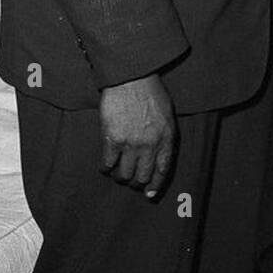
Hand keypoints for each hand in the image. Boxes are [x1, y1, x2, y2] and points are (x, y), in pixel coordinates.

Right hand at [99, 73, 174, 197]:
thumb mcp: (166, 114)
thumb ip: (164, 135)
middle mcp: (150, 144)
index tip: (150, 194)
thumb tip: (158, 156)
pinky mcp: (112, 140)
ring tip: (119, 172)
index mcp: (166, 137)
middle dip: (137, 183)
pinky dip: (106, 168)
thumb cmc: (150, 92)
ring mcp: (130, 144)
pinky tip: (106, 165)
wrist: (131, 78)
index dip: (155, 185)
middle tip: (132, 180)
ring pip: (124, 175)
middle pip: (142, 177)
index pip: (162, 170)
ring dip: (121, 176)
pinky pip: (108, 164)